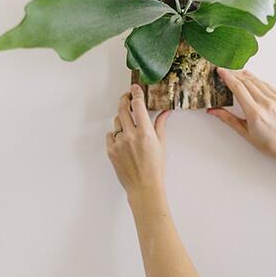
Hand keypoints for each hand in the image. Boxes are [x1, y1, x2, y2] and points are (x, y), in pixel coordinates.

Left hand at [105, 84, 170, 198]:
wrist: (144, 187)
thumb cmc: (155, 169)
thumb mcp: (161, 145)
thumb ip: (160, 125)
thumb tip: (165, 112)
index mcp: (145, 132)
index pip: (138, 105)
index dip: (136, 93)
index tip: (135, 88)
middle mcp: (130, 135)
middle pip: (122, 108)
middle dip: (125, 100)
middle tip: (127, 97)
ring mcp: (119, 143)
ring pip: (116, 122)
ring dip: (122, 119)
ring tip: (128, 124)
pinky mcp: (111, 150)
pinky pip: (110, 135)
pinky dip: (116, 134)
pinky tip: (123, 139)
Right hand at [208, 67, 275, 167]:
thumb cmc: (268, 142)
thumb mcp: (245, 133)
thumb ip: (228, 119)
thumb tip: (213, 110)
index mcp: (255, 113)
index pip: (238, 88)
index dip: (228, 77)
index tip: (220, 71)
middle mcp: (266, 103)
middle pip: (246, 81)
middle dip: (233, 74)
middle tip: (224, 71)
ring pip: (256, 80)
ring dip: (244, 75)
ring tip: (234, 73)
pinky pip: (266, 84)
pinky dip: (256, 80)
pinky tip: (249, 80)